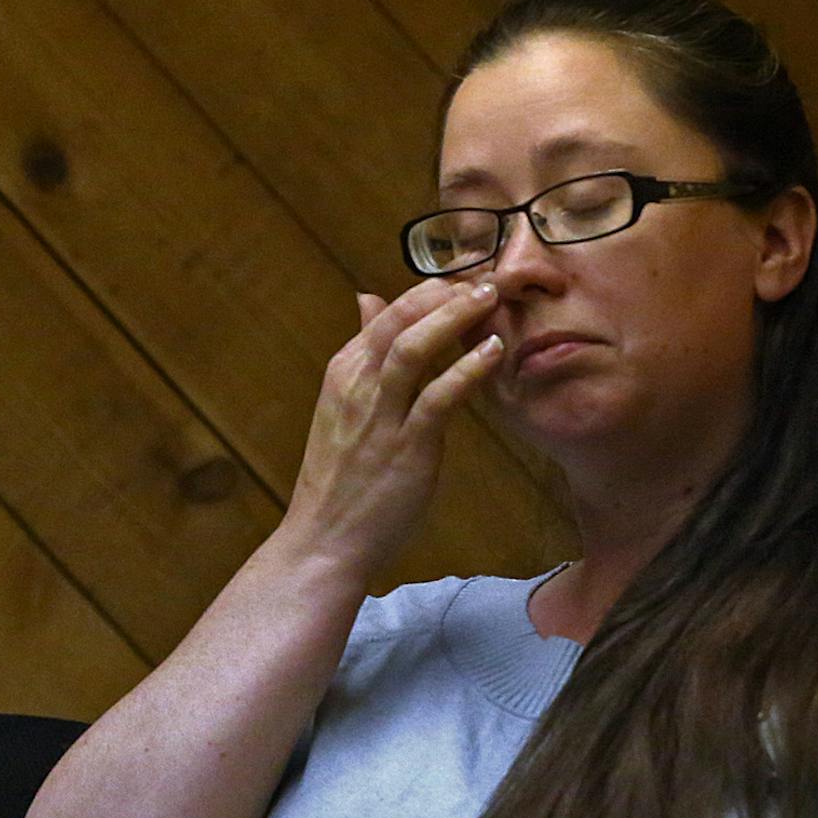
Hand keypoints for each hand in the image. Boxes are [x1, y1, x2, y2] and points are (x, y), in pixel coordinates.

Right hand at [279, 278, 503, 577]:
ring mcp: (379, 415)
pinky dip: (468, 368)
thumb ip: (363, 351)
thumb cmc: (341, 477)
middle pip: (400, 320)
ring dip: (455, 317)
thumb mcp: (343, 404)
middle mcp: (356, 386)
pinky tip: (493, 352)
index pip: (387, 314)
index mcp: (343, 373)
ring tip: (491, 298)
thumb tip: (368, 298)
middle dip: (444, 293)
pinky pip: (439, 397)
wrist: (324, 539)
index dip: (427, 291)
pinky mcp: (406, 446)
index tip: (463, 280)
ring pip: (414, 347)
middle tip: (485, 278)